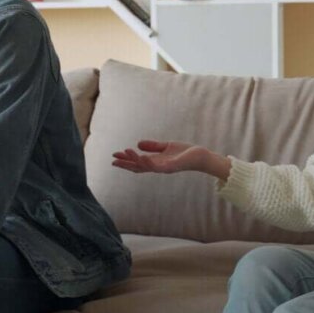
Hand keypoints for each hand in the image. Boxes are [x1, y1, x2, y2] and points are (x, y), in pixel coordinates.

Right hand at [112, 140, 231, 179]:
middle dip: (125, 164)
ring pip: (144, 166)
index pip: (138, 162)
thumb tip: (138, 144)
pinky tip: (140, 156)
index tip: (115, 155)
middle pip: (138, 167)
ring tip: (123, 153)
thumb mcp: (167, 146)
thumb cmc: (186, 152)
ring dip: (133, 160)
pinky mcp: (170, 167)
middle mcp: (158, 167)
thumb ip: (153, 146)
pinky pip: (156, 166)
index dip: (126, 160)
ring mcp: (163, 168)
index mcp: (156, 162)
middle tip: (112, 160)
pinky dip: (146, 162)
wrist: (201, 156)